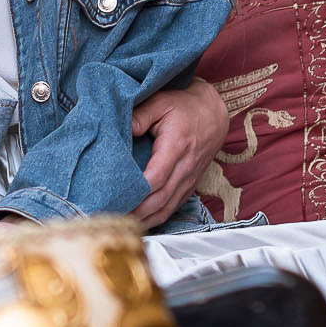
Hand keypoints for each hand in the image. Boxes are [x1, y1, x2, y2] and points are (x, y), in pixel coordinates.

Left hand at [130, 78, 227, 228]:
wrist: (212, 114)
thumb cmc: (185, 107)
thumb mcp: (160, 102)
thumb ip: (140, 115)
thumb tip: (123, 129)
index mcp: (176, 147)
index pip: (156, 178)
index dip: (138, 192)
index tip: (117, 198)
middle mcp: (185, 168)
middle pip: (160, 200)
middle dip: (137, 212)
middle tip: (112, 217)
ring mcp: (188, 180)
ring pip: (167, 209)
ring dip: (145, 220)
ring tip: (121, 224)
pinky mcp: (189, 186)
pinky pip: (173, 208)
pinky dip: (156, 218)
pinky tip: (139, 222)